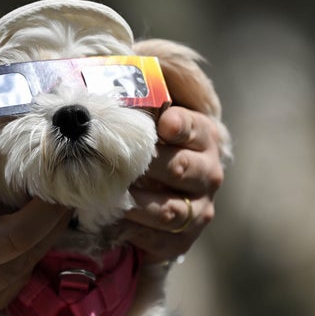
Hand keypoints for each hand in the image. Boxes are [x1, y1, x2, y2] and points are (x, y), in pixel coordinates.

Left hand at [124, 106, 224, 262]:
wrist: (153, 197)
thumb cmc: (145, 149)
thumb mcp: (146, 121)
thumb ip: (138, 101)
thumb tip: (106, 76)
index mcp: (203, 136)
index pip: (193, 127)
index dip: (177, 125)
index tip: (160, 124)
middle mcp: (208, 172)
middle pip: (179, 167)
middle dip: (146, 166)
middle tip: (117, 162)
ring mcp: (199, 208)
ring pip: (169, 209)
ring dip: (136, 203)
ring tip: (109, 195)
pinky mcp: (183, 239)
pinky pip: (160, 238)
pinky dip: (134, 231)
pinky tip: (114, 220)